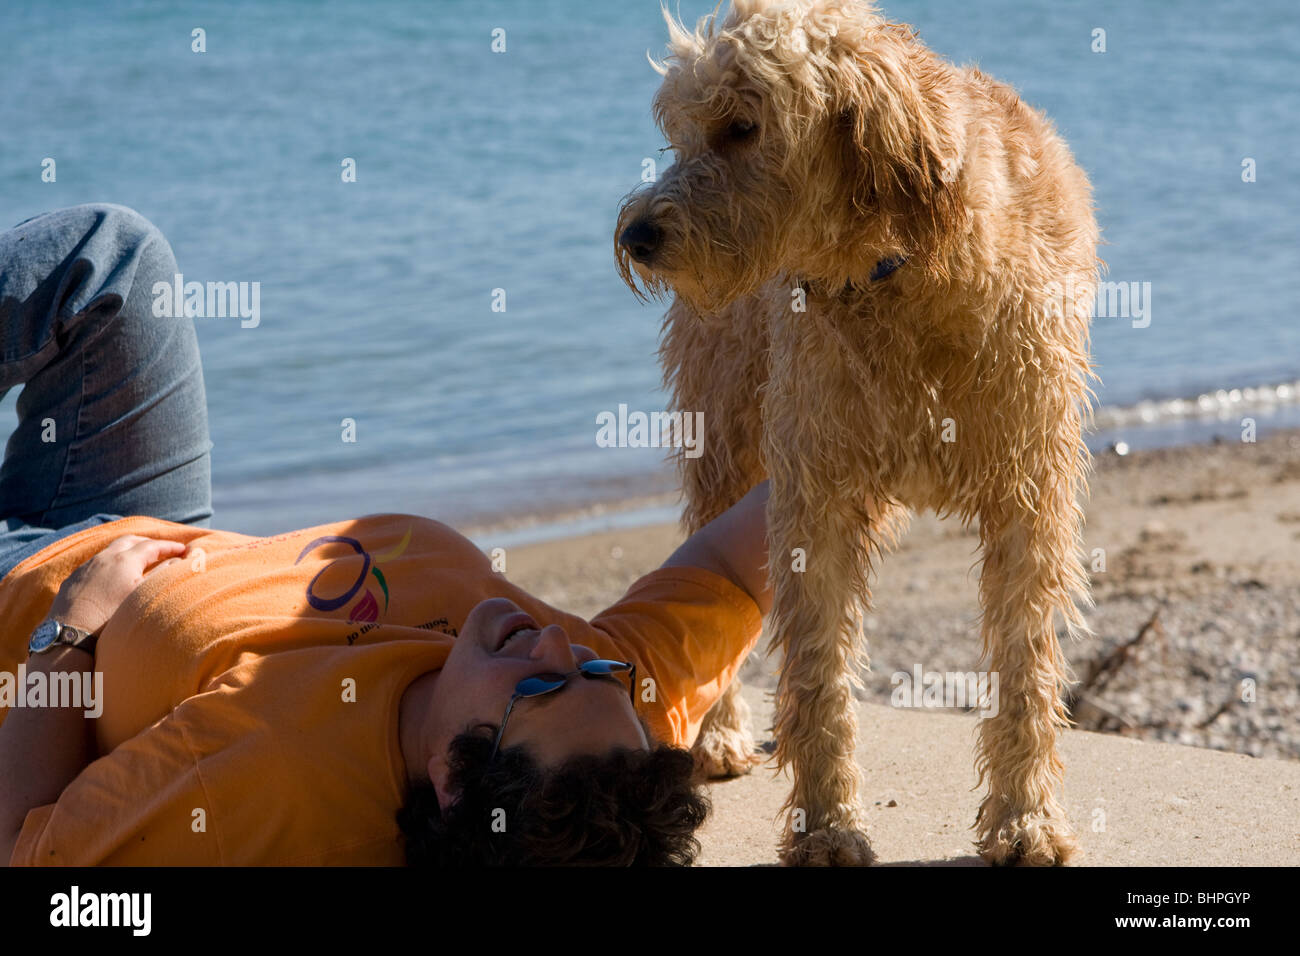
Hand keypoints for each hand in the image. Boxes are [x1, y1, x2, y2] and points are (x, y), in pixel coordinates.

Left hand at [47, 535, 187, 634]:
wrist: (72, 634)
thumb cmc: (112, 617)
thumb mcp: (143, 596)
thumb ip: (163, 575)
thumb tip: (178, 560)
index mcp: (125, 560)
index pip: (152, 546)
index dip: (169, 546)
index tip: (183, 549)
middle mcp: (105, 558)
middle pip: (129, 540)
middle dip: (147, 543)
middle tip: (161, 550)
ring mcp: (86, 567)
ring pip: (110, 550)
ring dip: (127, 551)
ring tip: (138, 561)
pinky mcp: (73, 579)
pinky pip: (95, 563)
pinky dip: (110, 563)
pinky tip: (112, 576)